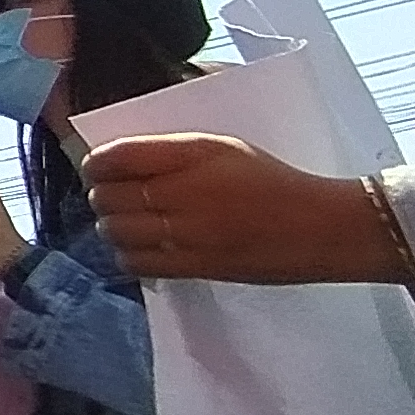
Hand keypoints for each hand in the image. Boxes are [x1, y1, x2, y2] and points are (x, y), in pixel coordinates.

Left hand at [84, 133, 411, 283]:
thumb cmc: (271, 180)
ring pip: (115, 232)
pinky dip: (126, 255)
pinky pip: (136, 263)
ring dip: (110, 226)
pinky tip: (137, 248)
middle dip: (100, 195)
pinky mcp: (194, 266)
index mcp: (192, 154)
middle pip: (108, 196)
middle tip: (109, 196)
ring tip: (123, 222)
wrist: (319, 227)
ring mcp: (187, 233)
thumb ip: (171, 151)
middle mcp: (184, 192)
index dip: (95, 164)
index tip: (95, 167)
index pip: (116, 157)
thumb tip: (120, 159)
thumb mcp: (222, 147)